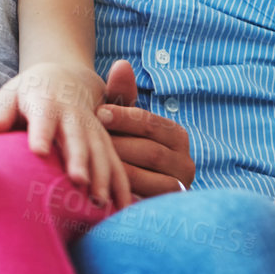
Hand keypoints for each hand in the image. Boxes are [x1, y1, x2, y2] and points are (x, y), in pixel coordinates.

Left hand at [0, 63, 130, 208]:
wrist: (63, 79)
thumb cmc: (28, 93)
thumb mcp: (11, 95)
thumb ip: (0, 113)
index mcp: (46, 104)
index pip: (43, 119)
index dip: (41, 134)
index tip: (38, 152)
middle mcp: (73, 117)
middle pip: (76, 139)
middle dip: (79, 159)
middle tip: (78, 182)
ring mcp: (92, 130)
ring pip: (101, 153)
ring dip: (102, 177)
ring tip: (99, 203)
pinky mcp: (105, 143)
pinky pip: (116, 164)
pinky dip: (122, 185)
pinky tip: (122, 208)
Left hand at [95, 59, 195, 197]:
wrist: (124, 181)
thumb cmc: (122, 140)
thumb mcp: (123, 118)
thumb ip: (123, 93)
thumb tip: (121, 64)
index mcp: (176, 135)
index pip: (150, 122)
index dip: (123, 117)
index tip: (98, 113)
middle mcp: (185, 162)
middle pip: (149, 151)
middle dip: (117, 145)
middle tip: (89, 142)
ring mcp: (179, 187)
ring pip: (147, 178)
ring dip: (118, 171)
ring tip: (91, 163)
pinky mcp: (166, 209)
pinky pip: (144, 202)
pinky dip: (123, 194)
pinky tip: (101, 187)